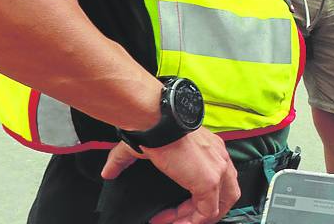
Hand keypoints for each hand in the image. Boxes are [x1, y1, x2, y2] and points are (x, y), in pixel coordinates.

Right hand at [101, 129, 239, 223]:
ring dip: (194, 219)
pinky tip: (172, 222)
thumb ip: (125, 160)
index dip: (195, 200)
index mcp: (210, 149)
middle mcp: (220, 159)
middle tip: (175, 220)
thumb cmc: (153, 127)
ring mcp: (218, 170)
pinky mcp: (209, 181)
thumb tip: (109, 171)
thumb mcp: (143, 146)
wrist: (156, 120)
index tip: (170, 210)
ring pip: (219, 207)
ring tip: (172, 223)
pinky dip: (191, 221)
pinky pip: (207, 212)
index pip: (218, 181)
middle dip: (200, 212)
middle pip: (225, 196)